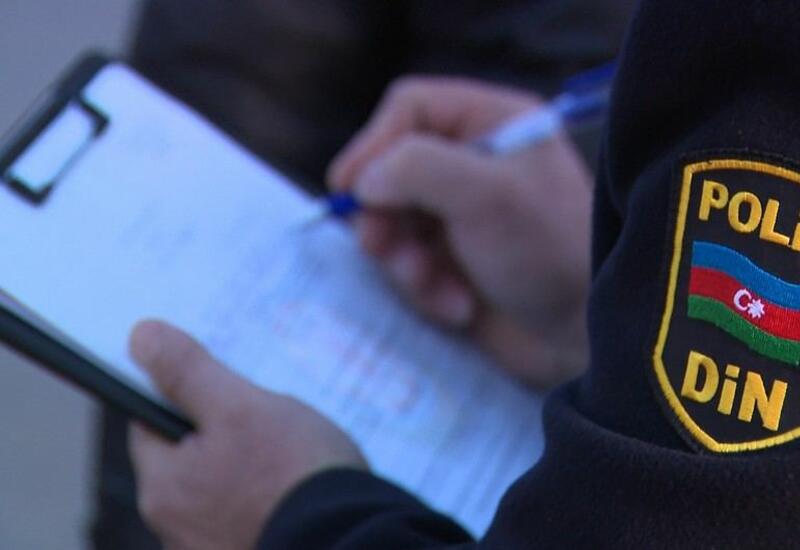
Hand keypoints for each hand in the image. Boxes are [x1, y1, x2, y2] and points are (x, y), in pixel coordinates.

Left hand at [128, 320, 365, 549]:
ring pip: (220, 490)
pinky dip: (265, 502)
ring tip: (290, 457)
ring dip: (245, 471)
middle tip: (265, 419)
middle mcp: (175, 532)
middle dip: (220, 434)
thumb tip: (141, 337)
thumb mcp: (241, 407)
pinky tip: (298, 492)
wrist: (351, 541)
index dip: (181, 396)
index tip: (215, 384)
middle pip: (187, 460)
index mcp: (164, 489)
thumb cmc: (295, 474)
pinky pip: (248, 517)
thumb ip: (188, 373)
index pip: (149, 425)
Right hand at [328, 77, 592, 387]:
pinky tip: (459, 308)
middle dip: (385, 215)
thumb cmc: (545, 251)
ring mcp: (460, 214)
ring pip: (392, 221)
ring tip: (434, 285)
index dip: (373, 143)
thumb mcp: (485, 195)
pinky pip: (408, 264)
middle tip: (381, 248)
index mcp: (492, 123)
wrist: (583, 336)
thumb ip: (415, 169)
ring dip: (404, 261)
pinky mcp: (452, 261)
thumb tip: (363, 182)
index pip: (409, 108)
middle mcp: (472, 162)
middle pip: (390, 168)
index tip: (348, 188)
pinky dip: (424, 289)